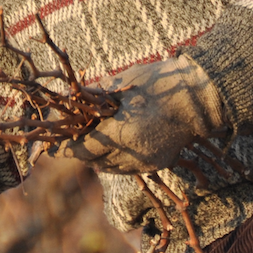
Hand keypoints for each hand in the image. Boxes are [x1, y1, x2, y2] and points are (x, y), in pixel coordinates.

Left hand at [56, 55, 230, 173]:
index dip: (65, 149)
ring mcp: (146, 162)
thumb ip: (94, 95)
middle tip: (70, 140)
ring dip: (96, 158)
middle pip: (94, 161)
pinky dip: (114, 160)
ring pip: (110, 168)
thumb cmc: (160, 84)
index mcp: (121, 133)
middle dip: (79, 152)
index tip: (52, 148)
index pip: (82, 149)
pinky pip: (127, 168)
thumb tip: (68, 97)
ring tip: (89, 143)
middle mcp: (132, 154)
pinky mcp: (157, 164)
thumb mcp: (123, 84)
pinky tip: (112, 146)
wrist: (200, 98)